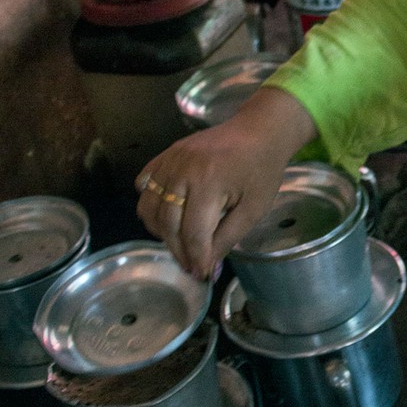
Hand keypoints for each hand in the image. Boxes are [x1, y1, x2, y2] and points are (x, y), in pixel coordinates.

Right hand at [135, 87, 317, 277]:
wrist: (259, 131)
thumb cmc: (262, 170)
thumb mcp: (253, 209)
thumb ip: (228, 238)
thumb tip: (208, 268)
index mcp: (209, 183)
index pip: (194, 234)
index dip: (198, 259)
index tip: (203, 274)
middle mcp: (182, 170)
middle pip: (167, 224)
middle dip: (179, 251)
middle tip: (191, 264)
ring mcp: (169, 160)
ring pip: (149, 208)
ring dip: (161, 232)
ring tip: (180, 242)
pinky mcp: (164, 155)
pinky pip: (144, 186)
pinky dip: (151, 206)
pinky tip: (169, 216)